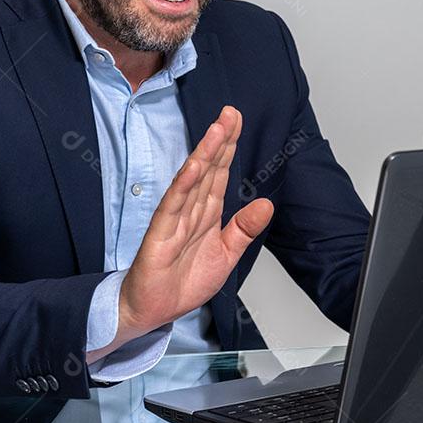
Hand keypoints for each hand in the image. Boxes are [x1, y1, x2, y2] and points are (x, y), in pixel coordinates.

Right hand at [107, 106, 273, 351]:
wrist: (155, 311)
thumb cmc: (184, 282)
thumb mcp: (226, 255)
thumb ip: (244, 229)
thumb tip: (267, 203)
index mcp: (207, 213)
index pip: (220, 173)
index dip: (229, 148)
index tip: (238, 122)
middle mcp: (191, 210)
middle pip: (208, 169)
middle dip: (219, 140)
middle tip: (230, 112)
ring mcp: (174, 220)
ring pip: (192, 181)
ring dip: (204, 154)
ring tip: (216, 129)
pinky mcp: (159, 235)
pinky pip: (172, 206)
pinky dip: (183, 185)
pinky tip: (193, 166)